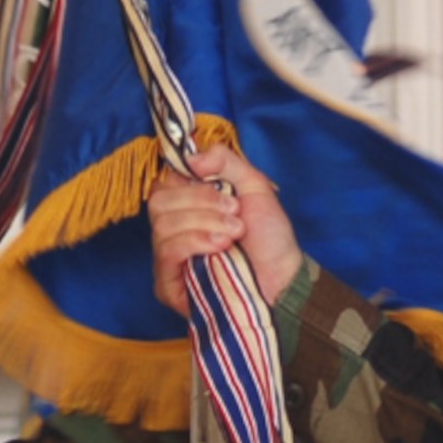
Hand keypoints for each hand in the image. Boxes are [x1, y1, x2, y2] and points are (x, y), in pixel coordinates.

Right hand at [148, 144, 301, 314]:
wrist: (283, 276)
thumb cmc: (269, 236)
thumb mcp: (253, 185)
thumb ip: (224, 160)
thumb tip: (191, 157)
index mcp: (187, 206)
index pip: (164, 182)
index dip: (189, 180)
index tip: (223, 188)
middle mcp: (173, 230)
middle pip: (158, 201)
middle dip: (200, 202)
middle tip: (234, 213)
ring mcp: (168, 258)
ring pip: (162, 225)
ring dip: (203, 222)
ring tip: (234, 233)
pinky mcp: (168, 285)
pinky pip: (166, 252)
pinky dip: (194, 241)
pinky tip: (220, 246)